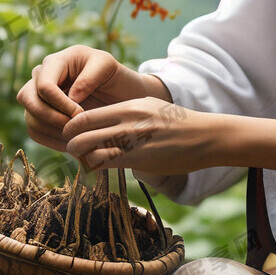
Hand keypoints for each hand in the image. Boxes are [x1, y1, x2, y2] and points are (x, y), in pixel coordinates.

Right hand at [16, 45, 164, 150]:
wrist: (118, 93)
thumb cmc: (113, 76)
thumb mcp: (107, 67)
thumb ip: (90, 77)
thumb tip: (71, 96)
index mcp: (56, 62)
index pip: (44, 85)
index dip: (60, 103)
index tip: (81, 114)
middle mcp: (41, 76)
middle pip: (27, 99)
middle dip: (50, 117)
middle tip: (73, 128)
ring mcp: (37, 96)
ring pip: (29, 116)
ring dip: (50, 131)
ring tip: (74, 137)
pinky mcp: (39, 115)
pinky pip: (34, 131)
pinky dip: (49, 140)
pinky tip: (70, 143)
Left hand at [58, 97, 207, 172]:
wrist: (204, 136)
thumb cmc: (176, 124)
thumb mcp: (149, 107)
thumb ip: (124, 113)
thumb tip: (102, 121)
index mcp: (128, 106)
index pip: (84, 115)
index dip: (71, 128)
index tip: (73, 135)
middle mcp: (126, 121)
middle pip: (79, 133)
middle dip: (71, 144)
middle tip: (75, 150)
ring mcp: (132, 140)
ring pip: (88, 151)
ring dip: (82, 158)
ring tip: (87, 160)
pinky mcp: (139, 159)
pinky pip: (105, 165)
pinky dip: (96, 167)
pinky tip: (100, 168)